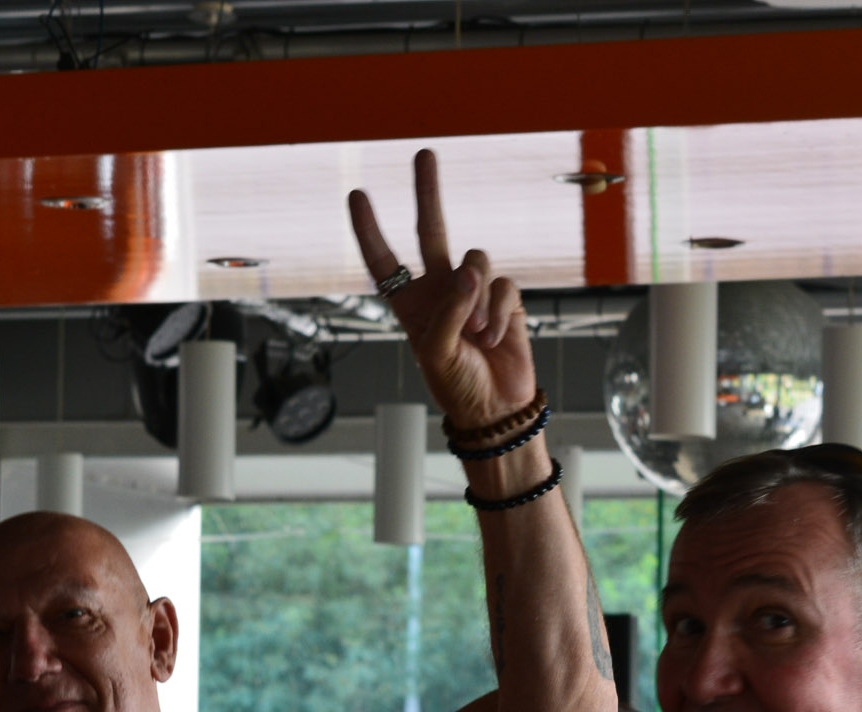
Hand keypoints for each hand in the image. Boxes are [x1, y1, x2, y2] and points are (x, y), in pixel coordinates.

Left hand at [349, 149, 536, 429]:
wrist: (497, 407)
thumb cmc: (457, 386)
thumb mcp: (437, 352)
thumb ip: (448, 309)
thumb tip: (470, 270)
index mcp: (410, 305)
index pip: (385, 260)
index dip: (370, 229)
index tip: (356, 195)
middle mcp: (440, 290)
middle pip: (431, 231)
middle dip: (428, 192)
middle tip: (423, 154)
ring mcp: (474, 291)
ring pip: (475, 260)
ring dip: (477, 298)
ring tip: (477, 335)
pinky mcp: (505, 299)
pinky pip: (503, 285)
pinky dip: (499, 312)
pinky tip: (495, 338)